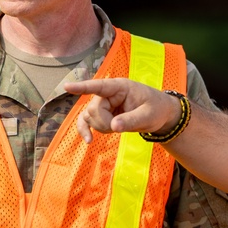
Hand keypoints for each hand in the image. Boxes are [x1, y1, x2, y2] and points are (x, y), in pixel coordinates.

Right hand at [64, 78, 180, 143]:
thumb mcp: (148, 115)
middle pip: (94, 109)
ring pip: (90, 117)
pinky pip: (86, 122)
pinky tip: (89, 140)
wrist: (161, 115)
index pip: (99, 86)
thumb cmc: (157, 109)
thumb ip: (131, 120)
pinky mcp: (102, 114)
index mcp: (120, 87)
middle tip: (122, 126)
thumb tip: (113, 127)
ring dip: (102, 127)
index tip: (67, 87)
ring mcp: (104, 104)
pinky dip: (86, 130)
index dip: (83, 87)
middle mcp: (109, 93)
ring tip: (120, 127)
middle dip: (104, 122)